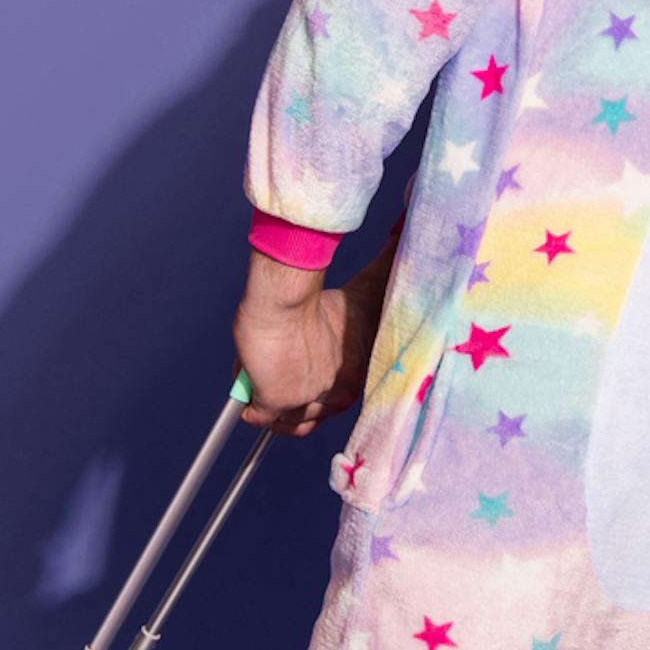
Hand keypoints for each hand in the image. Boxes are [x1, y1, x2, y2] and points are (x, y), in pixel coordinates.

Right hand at [234, 240, 394, 435]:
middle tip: (273, 374)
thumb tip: (403, 231)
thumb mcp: (368, 287)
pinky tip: (247, 382)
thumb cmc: (326, 290)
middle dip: (287, 398)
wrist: (288, 298)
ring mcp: (304, 403)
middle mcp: (336, 398)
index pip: (332, 403)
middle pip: (305, 415)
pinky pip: (256, 414)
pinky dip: (247, 401)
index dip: (311, 390)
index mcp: (357, 380)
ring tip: (258, 370)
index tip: (296, 374)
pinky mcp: (275, 402)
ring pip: (281, 418)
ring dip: (266, 398)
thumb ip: (385, 269)